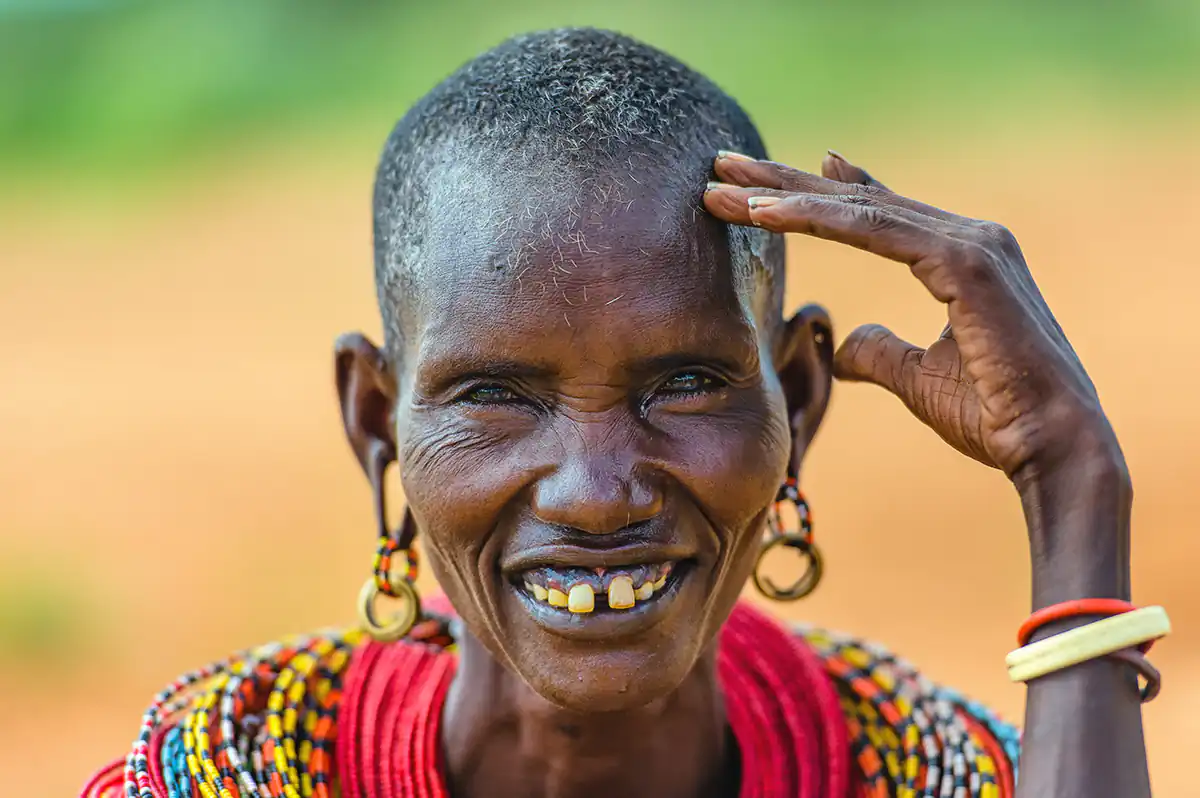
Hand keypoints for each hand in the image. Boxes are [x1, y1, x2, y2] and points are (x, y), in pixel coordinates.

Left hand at [704, 151, 1122, 484]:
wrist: (1050, 446)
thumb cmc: (994, 416)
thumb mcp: (917, 379)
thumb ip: (879, 353)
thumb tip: (843, 345)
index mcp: (959, 257)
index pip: (872, 217)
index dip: (816, 197)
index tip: (765, 185)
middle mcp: (966, 238)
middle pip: (855, 203)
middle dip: (782, 184)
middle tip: (721, 166)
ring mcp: (969, 243)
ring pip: (856, 210)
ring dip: (783, 195)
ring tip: (722, 183)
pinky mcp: (965, 262)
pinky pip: (874, 231)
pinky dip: (817, 219)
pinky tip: (765, 212)